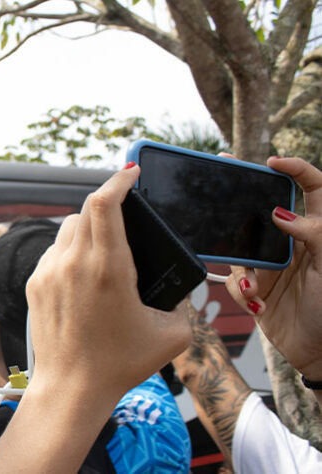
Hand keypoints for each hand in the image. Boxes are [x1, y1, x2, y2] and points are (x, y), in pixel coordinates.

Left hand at [25, 164, 190, 396]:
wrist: (71, 388)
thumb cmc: (121, 364)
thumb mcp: (172, 333)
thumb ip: (183, 300)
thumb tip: (179, 284)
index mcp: (108, 269)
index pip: (105, 203)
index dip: (119, 180)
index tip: (131, 172)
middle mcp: (73, 264)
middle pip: (85, 210)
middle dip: (107, 204)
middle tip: (125, 210)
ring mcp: (48, 272)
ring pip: (67, 229)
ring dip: (87, 228)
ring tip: (105, 246)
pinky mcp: (34, 284)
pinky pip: (53, 252)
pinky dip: (70, 251)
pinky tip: (84, 271)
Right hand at [225, 156, 321, 380]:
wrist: (321, 354)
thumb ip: (315, 234)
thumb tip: (282, 212)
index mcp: (319, 233)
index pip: (313, 190)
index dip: (296, 170)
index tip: (273, 162)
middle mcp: (294, 245)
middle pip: (265, 210)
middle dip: (244, 196)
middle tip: (223, 173)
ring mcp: (274, 266)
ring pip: (243, 249)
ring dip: (245, 270)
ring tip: (256, 289)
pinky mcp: (258, 288)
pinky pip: (238, 279)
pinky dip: (243, 291)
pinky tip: (257, 305)